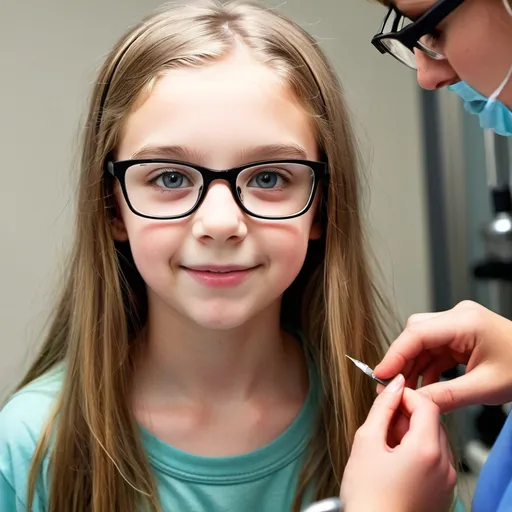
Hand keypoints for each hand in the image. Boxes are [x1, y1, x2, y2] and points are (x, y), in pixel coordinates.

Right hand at [340, 375, 456, 511]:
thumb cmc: (367, 494)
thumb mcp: (366, 441)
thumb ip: (382, 407)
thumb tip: (393, 384)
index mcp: (426, 449)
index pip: (426, 404)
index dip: (406, 395)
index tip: (387, 395)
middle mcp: (445, 464)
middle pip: (432, 421)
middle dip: (407, 414)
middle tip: (382, 423)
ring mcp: (447, 480)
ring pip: (434, 438)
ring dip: (412, 432)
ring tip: (386, 445)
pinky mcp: (444, 491)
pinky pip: (436, 458)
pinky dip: (418, 451)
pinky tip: (395, 461)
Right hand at [374, 300, 511, 412]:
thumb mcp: (486, 387)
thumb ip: (447, 395)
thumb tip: (414, 403)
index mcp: (465, 322)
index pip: (418, 333)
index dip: (395, 353)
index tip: (380, 374)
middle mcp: (458, 317)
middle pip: (415, 334)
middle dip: (402, 360)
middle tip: (391, 387)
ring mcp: (458, 324)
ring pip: (421, 342)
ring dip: (412, 366)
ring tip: (407, 392)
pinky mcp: (459, 334)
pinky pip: (434, 349)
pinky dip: (426, 367)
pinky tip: (424, 386)